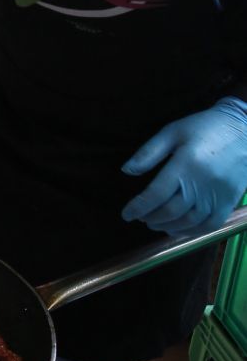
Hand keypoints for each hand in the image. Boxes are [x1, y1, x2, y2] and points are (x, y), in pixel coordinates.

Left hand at [121, 96, 246, 233]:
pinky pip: (209, 225)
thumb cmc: (204, 128)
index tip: (126, 214)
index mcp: (185, 164)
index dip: (138, 207)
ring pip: (189, 221)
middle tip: (141, 218)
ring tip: (156, 223)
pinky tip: (179, 229)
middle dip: (151, 218)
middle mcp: (201, 184)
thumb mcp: (172, 131)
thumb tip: (126, 170)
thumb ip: (149, 152)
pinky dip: (191, 232)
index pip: (156, 194)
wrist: (244, 129)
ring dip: (168, 227)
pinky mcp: (229, 202)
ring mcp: (217, 195)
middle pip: (171, 211)